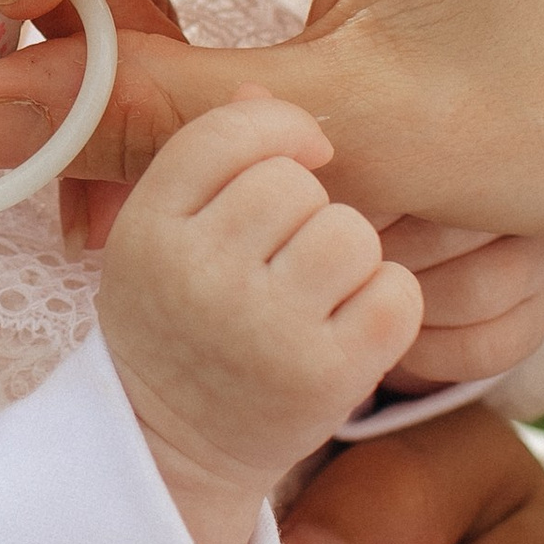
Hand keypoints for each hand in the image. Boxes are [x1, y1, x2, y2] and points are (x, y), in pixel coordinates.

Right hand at [97, 91, 423, 543]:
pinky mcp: (325, 377)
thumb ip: (210, 155)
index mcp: (148, 229)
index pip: (229, 131)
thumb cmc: (181, 320)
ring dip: (353, 256)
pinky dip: (388, 303)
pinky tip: (353, 325)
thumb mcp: (163, 231)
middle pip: (297, 181)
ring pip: (351, 233)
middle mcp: (198, 276)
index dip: (280, 129)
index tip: (303, 156)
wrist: (175, 448)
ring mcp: (262, 330)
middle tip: (290, 258)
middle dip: (312, 208)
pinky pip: (395, 292)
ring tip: (320, 293)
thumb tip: (269, 95)